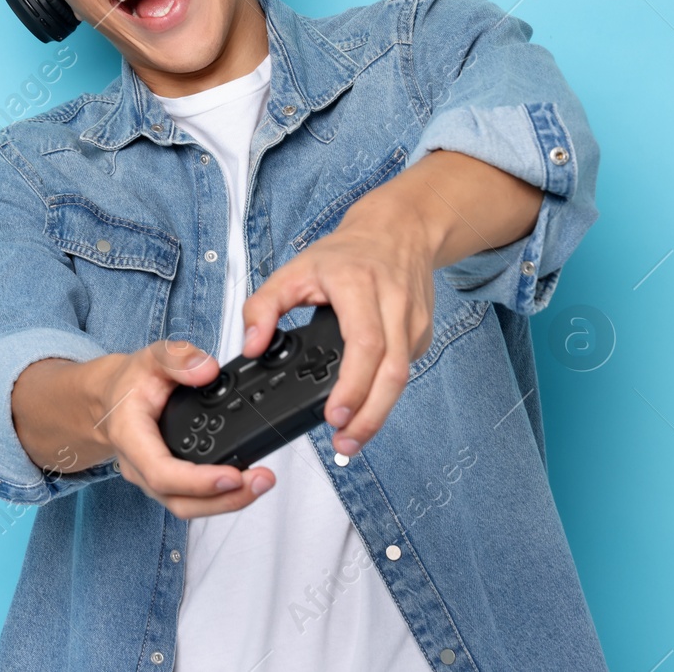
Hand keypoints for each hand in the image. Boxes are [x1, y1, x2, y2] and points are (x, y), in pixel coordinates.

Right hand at [84, 339, 276, 518]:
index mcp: (130, 436)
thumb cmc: (130, 381)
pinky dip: (220, 497)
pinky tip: (244, 483)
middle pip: (179, 501)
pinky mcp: (166, 484)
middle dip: (224, 499)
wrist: (113, 398)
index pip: (161, 472)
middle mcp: (138, 466)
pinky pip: (191, 501)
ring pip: (186, 507)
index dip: (197, 482)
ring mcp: (151, 480)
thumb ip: (178, 359)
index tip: (233, 476)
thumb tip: (209, 371)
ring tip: (261, 483)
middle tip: (261, 481)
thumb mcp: (151, 357)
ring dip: (227, 502)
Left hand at [240, 198, 436, 457]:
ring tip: (351, 438)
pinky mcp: (422, 333)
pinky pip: (405, 371)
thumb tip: (252, 346)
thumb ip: (262, 307)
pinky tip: (365, 407)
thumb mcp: (293, 269)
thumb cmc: (345, 253)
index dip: (353, 384)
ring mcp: (414, 320)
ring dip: (378, 413)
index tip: (334, 413)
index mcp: (359, 285)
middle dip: (370, 415)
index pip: (365, 344)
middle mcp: (393, 304)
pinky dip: (384, 394)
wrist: (398, 230)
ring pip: (403, 378)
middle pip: (392, 372)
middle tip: (344, 442)